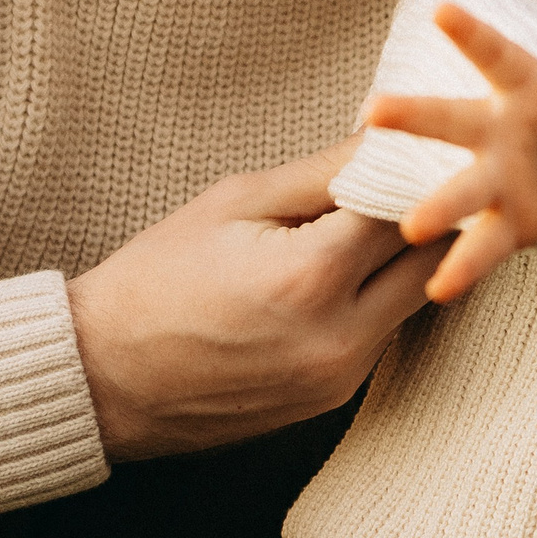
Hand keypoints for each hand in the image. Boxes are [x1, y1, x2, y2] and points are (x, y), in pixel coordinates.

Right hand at [66, 136, 451, 460]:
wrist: (101, 379)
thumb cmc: (156, 278)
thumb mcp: (234, 203)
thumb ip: (323, 172)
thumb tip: (388, 136)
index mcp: (312, 277)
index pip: (408, 206)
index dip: (415, 170)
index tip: (414, 144)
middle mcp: (340, 337)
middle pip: (435, 260)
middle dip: (429, 216)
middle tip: (408, 181)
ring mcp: (340, 378)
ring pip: (416, 301)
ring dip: (406, 261)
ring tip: (374, 223)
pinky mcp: (332, 401)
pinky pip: (384, 337)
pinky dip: (378, 301)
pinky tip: (344, 275)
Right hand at [363, 2, 536, 301]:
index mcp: (527, 88)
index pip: (497, 55)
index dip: (472, 33)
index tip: (440, 8)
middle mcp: (498, 132)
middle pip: (454, 120)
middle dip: (417, 116)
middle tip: (376, 110)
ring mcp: (496, 180)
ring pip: (462, 191)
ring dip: (440, 207)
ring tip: (415, 227)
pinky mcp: (507, 225)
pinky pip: (484, 247)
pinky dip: (465, 268)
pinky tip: (442, 292)